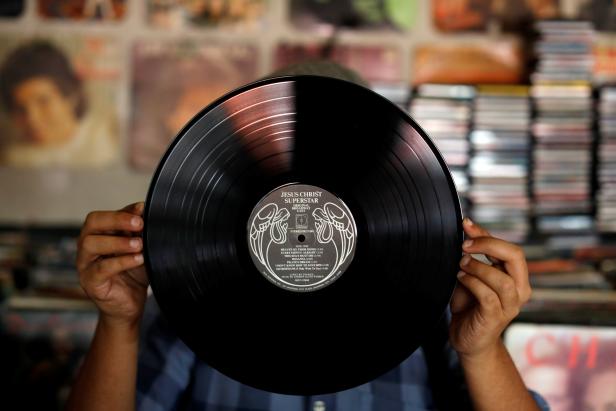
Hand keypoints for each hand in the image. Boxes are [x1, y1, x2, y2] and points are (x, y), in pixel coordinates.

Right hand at [76, 202, 147, 328]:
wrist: (131, 304)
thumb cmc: (134, 273)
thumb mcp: (140, 248)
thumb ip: (138, 230)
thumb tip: (143, 208)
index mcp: (97, 234)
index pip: (102, 216)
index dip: (122, 212)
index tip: (143, 210)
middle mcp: (87, 246)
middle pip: (92, 223)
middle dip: (117, 220)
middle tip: (139, 224)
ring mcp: (85, 264)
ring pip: (91, 243)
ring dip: (118, 242)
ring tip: (139, 244)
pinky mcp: (90, 282)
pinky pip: (101, 268)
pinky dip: (121, 261)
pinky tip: (138, 259)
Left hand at [449, 217, 531, 359]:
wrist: (467, 339)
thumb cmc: (469, 305)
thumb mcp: (472, 274)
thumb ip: (475, 254)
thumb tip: (468, 226)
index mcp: (516, 277)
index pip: (511, 249)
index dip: (488, 234)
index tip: (466, 225)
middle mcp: (519, 290)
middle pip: (516, 257)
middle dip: (488, 245)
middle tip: (465, 246)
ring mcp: (510, 306)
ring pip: (502, 279)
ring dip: (478, 267)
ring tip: (461, 265)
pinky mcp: (496, 318)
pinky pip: (488, 295)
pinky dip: (472, 283)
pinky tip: (460, 279)